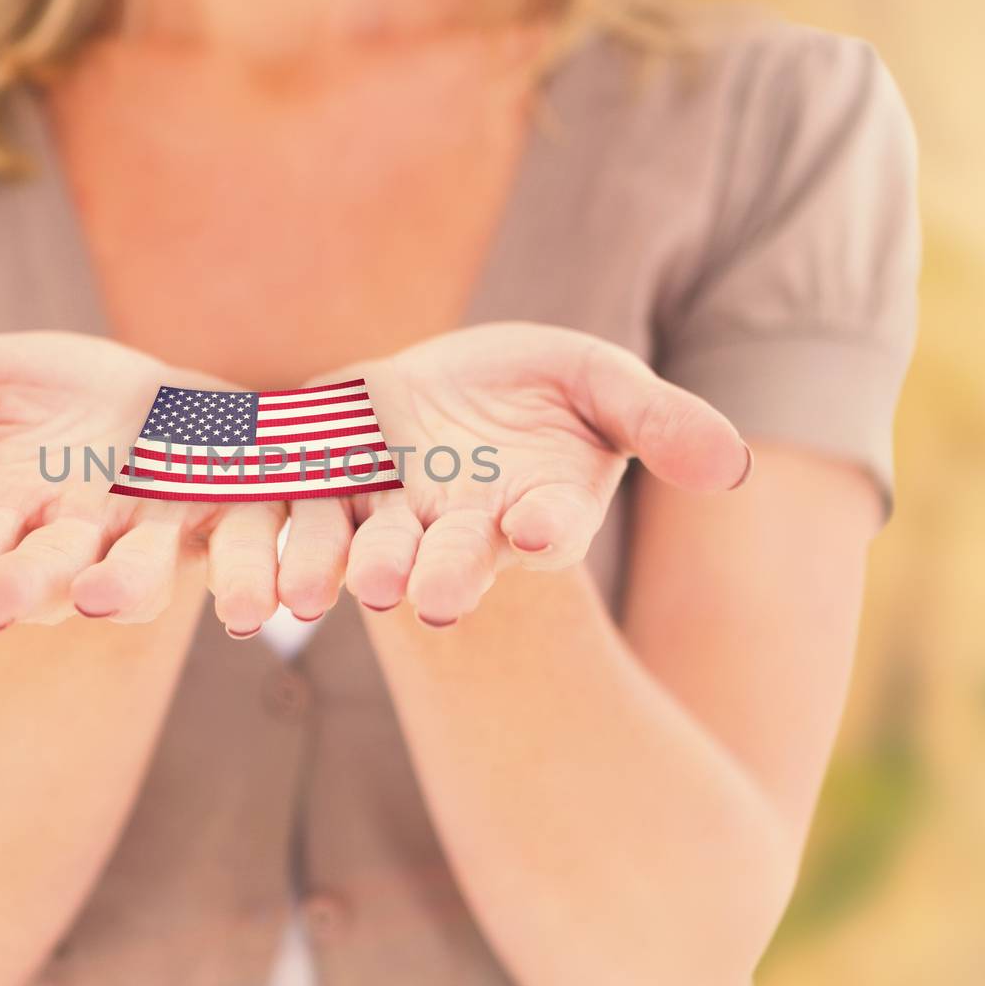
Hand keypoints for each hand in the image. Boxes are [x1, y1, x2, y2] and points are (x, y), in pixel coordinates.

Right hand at [0, 332, 284, 633]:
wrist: (135, 404)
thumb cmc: (28, 399)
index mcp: (5, 514)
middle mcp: (74, 537)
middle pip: (47, 572)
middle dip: (22, 589)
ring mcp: (148, 529)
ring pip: (138, 571)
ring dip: (126, 587)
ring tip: (108, 599)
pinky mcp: (219, 511)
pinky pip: (234, 542)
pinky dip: (244, 563)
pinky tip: (256, 594)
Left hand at [278, 322, 749, 626]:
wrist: (451, 395)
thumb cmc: (547, 392)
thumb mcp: (605, 387)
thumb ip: (658, 422)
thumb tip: (732, 465)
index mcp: (535, 508)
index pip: (547, 524)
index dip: (546, 526)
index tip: (542, 530)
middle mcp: (461, 528)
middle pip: (451, 554)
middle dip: (440, 571)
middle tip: (424, 598)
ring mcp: (389, 512)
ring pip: (368, 544)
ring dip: (352, 564)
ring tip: (334, 587)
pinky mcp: (325, 486)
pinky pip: (298, 509)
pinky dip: (276, 530)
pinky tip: (253, 549)